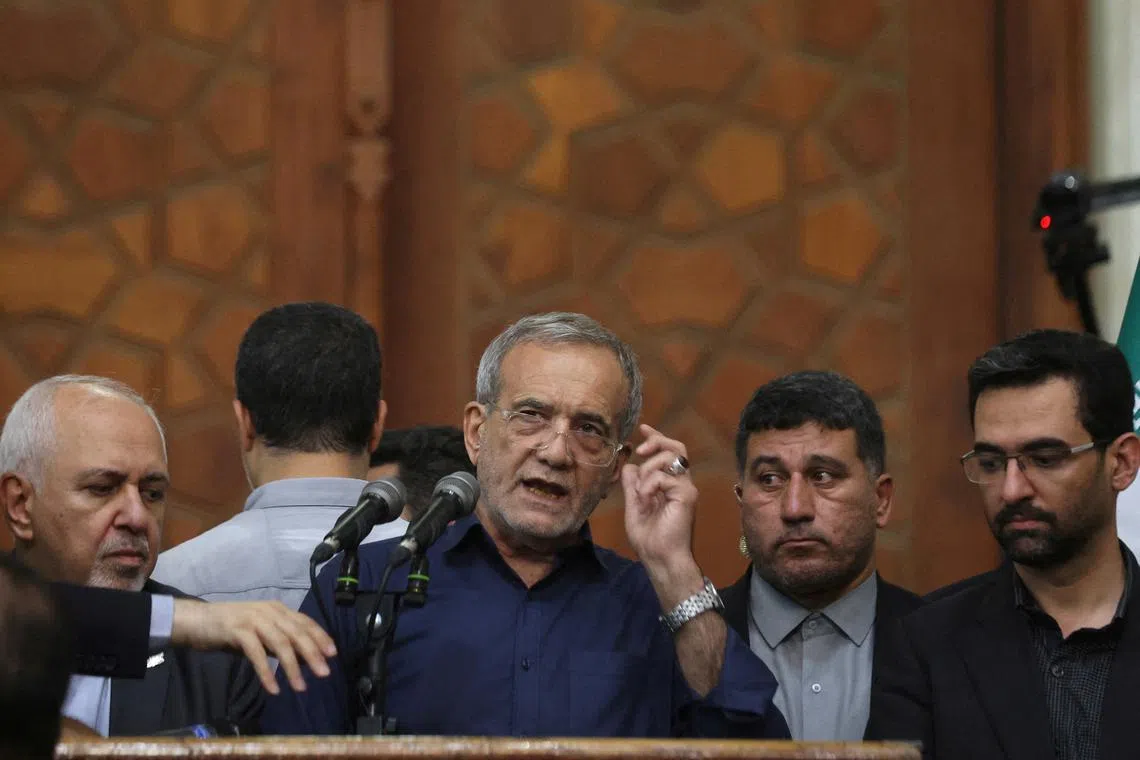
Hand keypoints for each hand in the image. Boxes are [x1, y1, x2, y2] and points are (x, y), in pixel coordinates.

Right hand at [172, 599, 335, 694]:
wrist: (198, 620)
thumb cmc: (231, 628)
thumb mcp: (261, 633)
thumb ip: (280, 642)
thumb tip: (305, 658)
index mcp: (278, 609)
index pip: (305, 622)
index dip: (321, 637)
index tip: (333, 654)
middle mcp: (270, 611)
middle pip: (297, 633)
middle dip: (313, 654)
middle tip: (325, 673)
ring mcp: (254, 619)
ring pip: (280, 643)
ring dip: (292, 667)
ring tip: (301, 687)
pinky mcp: (238, 630)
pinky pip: (257, 653)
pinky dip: (266, 672)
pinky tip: (274, 688)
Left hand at [621, 424, 699, 578]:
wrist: (659, 558)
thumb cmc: (649, 538)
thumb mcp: (633, 506)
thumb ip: (632, 486)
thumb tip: (629, 466)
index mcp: (670, 485)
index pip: (668, 453)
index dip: (656, 438)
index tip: (643, 428)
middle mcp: (681, 483)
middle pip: (676, 447)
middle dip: (657, 441)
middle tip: (640, 450)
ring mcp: (686, 489)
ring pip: (671, 457)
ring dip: (649, 469)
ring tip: (641, 490)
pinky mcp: (687, 495)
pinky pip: (666, 476)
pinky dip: (650, 484)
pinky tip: (645, 498)